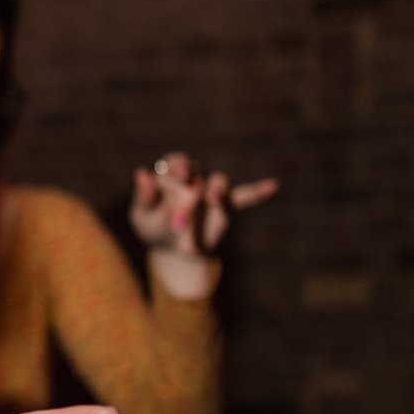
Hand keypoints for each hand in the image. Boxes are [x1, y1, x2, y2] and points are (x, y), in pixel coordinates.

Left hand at [129, 150, 278, 258]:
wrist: (172, 250)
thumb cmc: (152, 228)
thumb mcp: (141, 217)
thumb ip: (143, 197)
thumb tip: (140, 172)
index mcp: (170, 176)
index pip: (174, 163)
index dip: (176, 168)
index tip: (179, 173)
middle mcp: (193, 178)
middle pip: (196, 170)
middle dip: (191, 181)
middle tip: (186, 194)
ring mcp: (210, 192)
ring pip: (218, 181)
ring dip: (215, 187)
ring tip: (212, 197)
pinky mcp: (225, 207)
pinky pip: (243, 196)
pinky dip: (256, 191)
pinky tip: (272, 185)